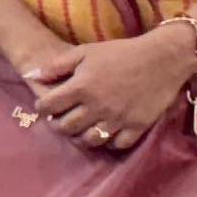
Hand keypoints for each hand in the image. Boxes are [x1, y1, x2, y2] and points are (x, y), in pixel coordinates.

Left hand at [23, 30, 196, 151]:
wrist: (163, 57)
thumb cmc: (121, 52)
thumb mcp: (85, 51)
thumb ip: (57, 66)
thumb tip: (32, 76)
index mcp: (81, 87)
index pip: (47, 107)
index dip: (42, 107)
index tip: (46, 106)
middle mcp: (97, 106)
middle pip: (65, 128)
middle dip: (58, 125)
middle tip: (62, 119)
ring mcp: (118, 119)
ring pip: (89, 140)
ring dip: (81, 137)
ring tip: (82, 128)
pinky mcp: (137, 126)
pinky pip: (117, 145)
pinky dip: (109, 142)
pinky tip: (107, 132)